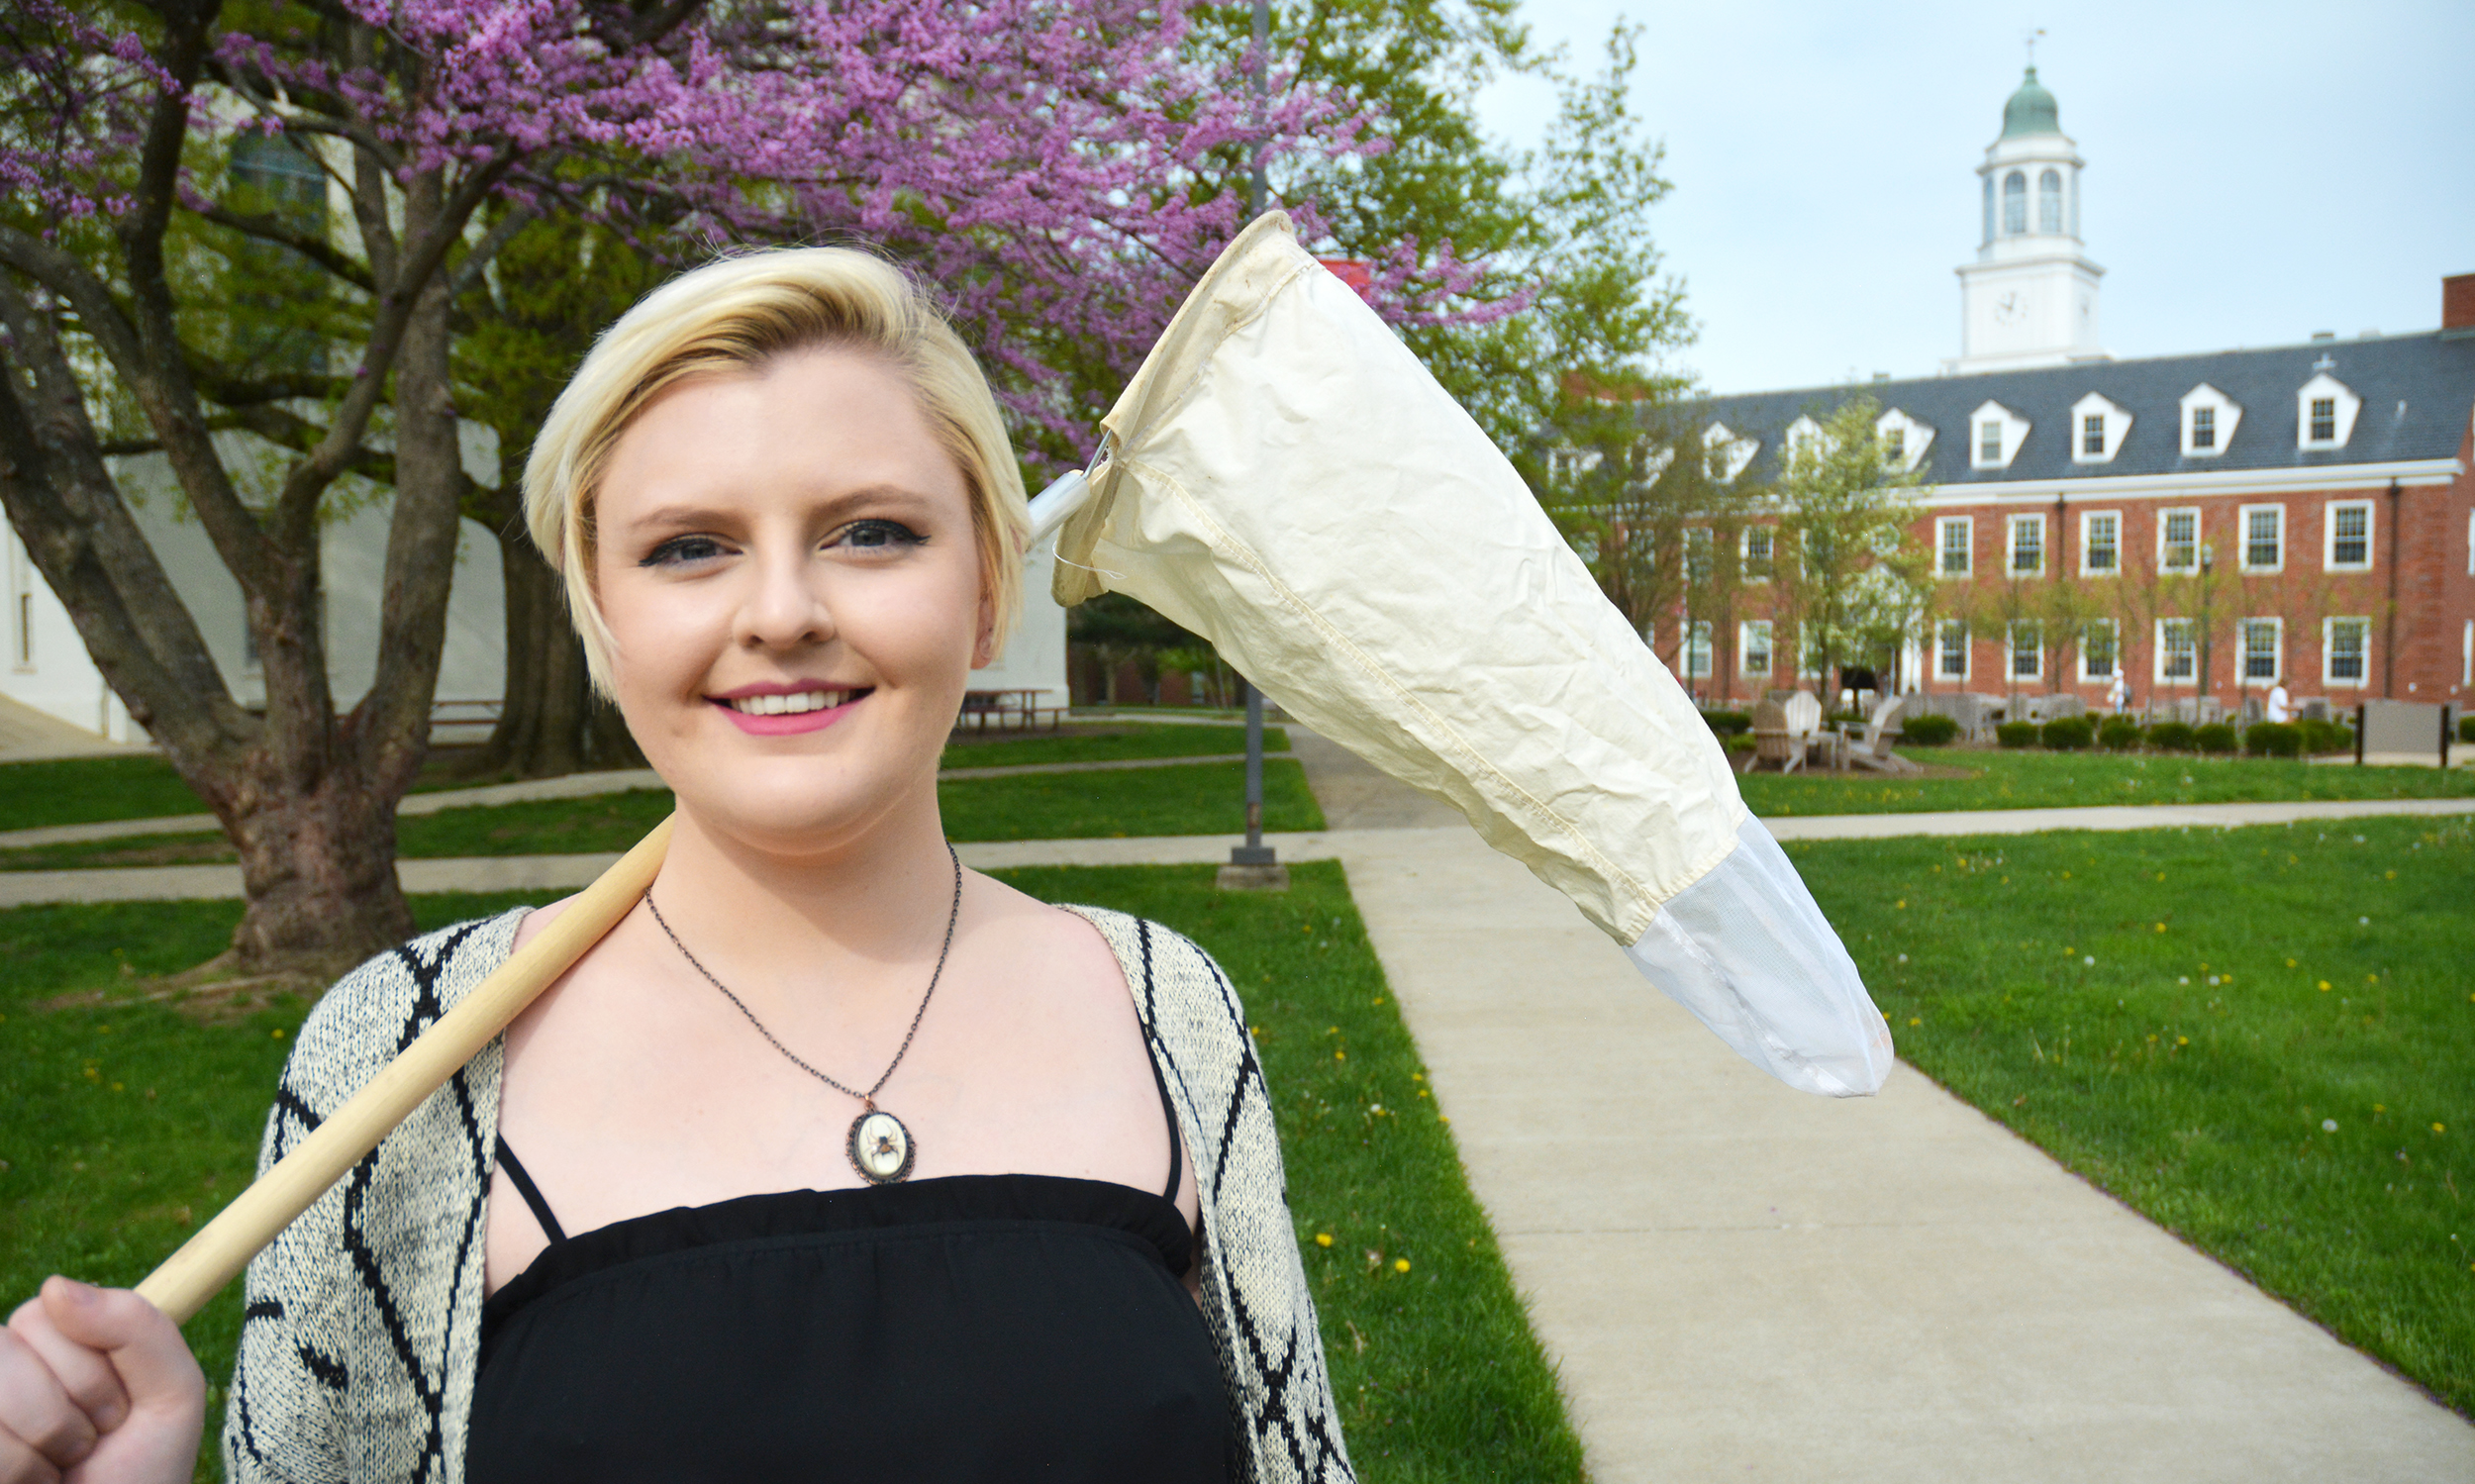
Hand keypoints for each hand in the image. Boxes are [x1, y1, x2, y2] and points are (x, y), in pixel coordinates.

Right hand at [0, 1279, 202, 1483]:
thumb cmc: (140, 1474)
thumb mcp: (170, 1393)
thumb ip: (137, 1326)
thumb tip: (53, 1286)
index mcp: (52, 1347)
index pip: (46, 1308)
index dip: (91, 1363)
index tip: (118, 1408)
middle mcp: (4, 1372)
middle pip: (9, 1340)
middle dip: (70, 1403)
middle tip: (89, 1445)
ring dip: (42, 1441)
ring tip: (58, 1469)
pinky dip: (17, 1468)